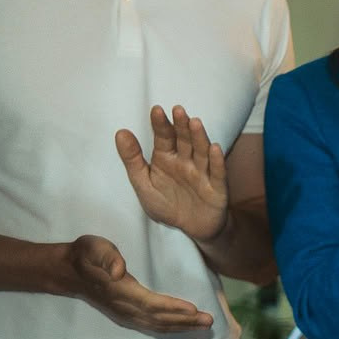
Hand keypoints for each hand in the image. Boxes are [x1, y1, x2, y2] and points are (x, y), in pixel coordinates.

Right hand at [65, 234, 211, 333]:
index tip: (193, 309)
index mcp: (119, 290)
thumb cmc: (85, 254)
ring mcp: (123, 314)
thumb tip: (119, 271)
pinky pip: (151, 325)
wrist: (66, 271)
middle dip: (185, 321)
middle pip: (158, 318)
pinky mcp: (125, 315)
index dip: (172, 307)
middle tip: (210, 320)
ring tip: (204, 326)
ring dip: (181, 327)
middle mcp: (123, 306)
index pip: (150, 303)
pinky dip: (170, 328)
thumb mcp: (94, 247)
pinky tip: (185, 327)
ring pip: (156, 325)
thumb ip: (107, 257)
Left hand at [116, 104, 227, 241]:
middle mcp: (186, 162)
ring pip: (201, 152)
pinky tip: (214, 148)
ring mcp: (203, 173)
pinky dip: (217, 161)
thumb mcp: (143, 184)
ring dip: (199, 137)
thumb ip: (132, 160)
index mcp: (167, 159)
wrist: (191, 228)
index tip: (156, 110)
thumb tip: (120, 133)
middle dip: (181, 125)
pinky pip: (217, 173)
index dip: (160, 124)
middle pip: (185, 140)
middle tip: (177, 110)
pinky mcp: (217, 187)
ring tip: (194, 122)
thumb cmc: (167, 204)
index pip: (164, 138)